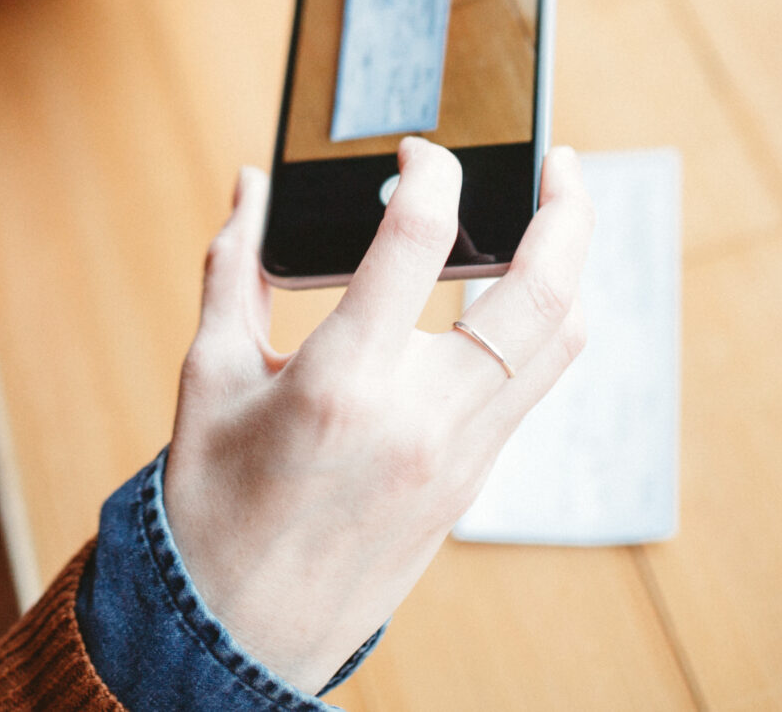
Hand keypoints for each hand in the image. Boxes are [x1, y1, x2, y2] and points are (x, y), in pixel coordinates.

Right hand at [162, 141, 593, 690]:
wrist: (241, 631)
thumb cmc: (214, 503)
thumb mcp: (208, 376)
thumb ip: (235, 269)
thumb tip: (252, 185)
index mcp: (343, 382)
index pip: (419, 240)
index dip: (430, 172)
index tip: (417, 151)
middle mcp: (420, 418)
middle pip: (539, 294)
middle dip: (568, 211)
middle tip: (560, 160)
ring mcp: (461, 456)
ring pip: (561, 345)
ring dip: (573, 270)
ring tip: (558, 219)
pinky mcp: (473, 482)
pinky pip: (534, 388)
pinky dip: (541, 328)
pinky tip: (516, 297)